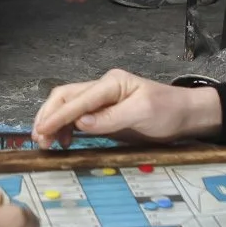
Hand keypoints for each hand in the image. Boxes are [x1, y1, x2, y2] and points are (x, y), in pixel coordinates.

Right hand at [32, 69, 220, 148]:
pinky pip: (77, 117)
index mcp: (111, 84)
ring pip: (68, 106)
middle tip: (38, 139)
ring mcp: (102, 100)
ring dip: (53, 122)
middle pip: (65, 97)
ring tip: (46, 143)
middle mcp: (102, 88)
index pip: (77, 100)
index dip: (57, 116)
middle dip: (48, 116)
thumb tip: (81, 123)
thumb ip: (111, 117)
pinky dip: (65, 127)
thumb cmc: (169, 111)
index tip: (41, 131)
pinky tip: (63, 141)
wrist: (187, 115)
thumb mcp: (143, 113)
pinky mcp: (104, 113)